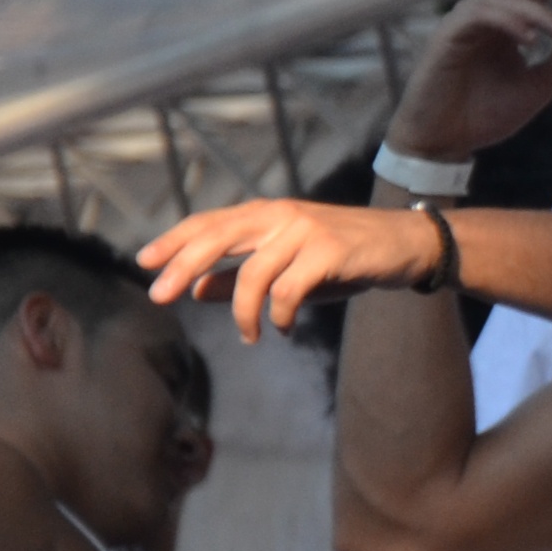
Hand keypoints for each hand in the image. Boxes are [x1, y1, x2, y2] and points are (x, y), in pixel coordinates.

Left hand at [136, 200, 454, 340]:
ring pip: (253, 274)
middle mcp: (282, 215)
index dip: (175, 241)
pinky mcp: (329, 251)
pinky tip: (284, 328)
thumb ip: (241, 276)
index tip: (145, 263)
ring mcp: (306, 230)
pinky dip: (280, 315)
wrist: (407, 245)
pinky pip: (288, 290)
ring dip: (243, 313)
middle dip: (183, 266)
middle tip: (158, 297)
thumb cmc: (344, 257)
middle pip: (217, 237)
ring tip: (248, 337)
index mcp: (268, 214)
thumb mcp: (287, 268)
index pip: (210, 223)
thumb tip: (194, 291)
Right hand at [390, 0, 551, 164]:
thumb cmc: (484, 114)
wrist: (444, 141)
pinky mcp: (448, 35)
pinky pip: (481, 16)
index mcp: (506, 26)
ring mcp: (466, 24)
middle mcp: (486, 18)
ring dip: (539, 11)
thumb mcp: (536, 87)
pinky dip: (508, 23)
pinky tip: (531, 39)